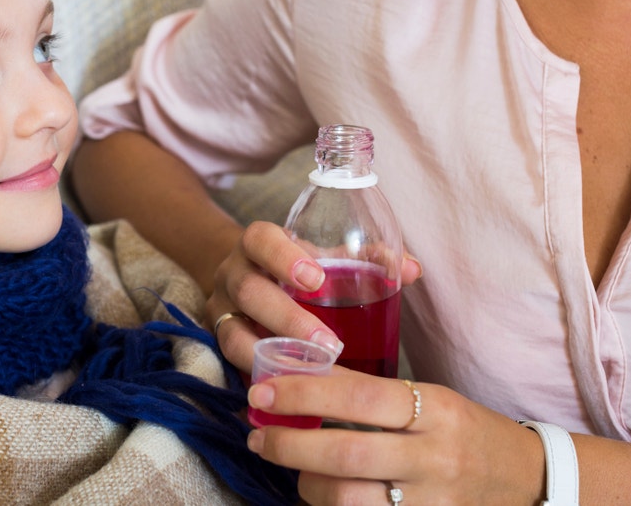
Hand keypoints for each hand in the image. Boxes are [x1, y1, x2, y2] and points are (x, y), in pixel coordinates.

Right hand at [206, 220, 420, 371]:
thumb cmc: (298, 267)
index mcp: (258, 244)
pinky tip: (285, 393)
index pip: (260, 239)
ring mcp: (219, 308)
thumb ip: (366, 260)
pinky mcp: (218, 341)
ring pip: (231, 332)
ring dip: (270, 355)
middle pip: (248, 290)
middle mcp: (232, 273)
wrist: (247, 276)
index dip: (283, 257)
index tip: (314, 279)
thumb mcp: (324, 257)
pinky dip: (257, 377)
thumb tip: (412, 269)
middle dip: (287, 318)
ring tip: (309, 374)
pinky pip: (229, 363)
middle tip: (328, 344)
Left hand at [245, 369, 545, 503]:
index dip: (303, 393)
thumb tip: (302, 381)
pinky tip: (320, 499)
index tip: (262, 391)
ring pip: (350, 501)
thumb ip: (374, 395)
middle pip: (347, 455)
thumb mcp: (432, 399)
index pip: (358, 395)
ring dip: (307, 486)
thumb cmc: (466, 432)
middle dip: (290, 446)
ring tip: (295, 473)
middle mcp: (435, 457)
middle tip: (258, 435)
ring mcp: (433, 502)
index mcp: (436, 409)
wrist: (529, 479)